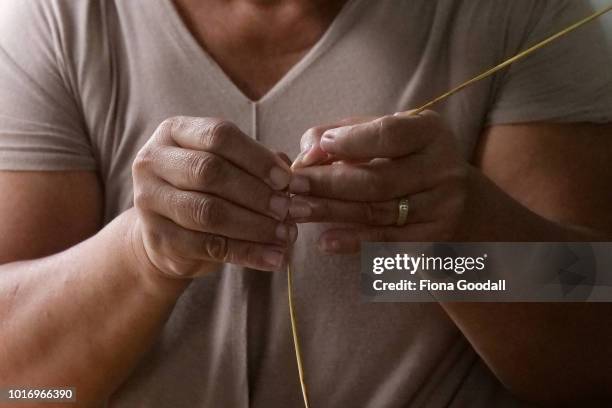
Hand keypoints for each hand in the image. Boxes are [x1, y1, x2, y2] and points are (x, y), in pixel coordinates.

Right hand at [132, 116, 295, 277]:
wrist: (167, 234)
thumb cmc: (206, 191)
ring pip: (208, 212)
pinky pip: (207, 247)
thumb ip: (259, 166)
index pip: (218, 135)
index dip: (257, 158)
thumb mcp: (230, 168)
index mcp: (175, 132)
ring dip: (255, 226)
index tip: (288, 180)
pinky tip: (273, 258)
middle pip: (210, 172)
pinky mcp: (157, 238)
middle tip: (289, 210)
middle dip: (257, 193)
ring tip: (287, 236)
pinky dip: (246, 253)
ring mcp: (149, 200)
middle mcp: (153, 161)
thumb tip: (295, 178)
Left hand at [288, 111, 470, 252]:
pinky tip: (324, 241)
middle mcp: (443, 169)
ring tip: (295, 211)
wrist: (463, 205)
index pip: (388, 134)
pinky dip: (352, 242)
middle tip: (291, 187)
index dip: (350, 142)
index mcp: (430, 133)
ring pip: (377, 212)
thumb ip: (346, 133)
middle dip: (327, 184)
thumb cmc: (409, 162)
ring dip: (330, 213)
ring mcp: (442, 209)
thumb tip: (308, 150)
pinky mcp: (434, 241)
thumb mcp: (387, 137)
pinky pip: (386, 242)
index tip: (315, 150)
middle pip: (377, 180)